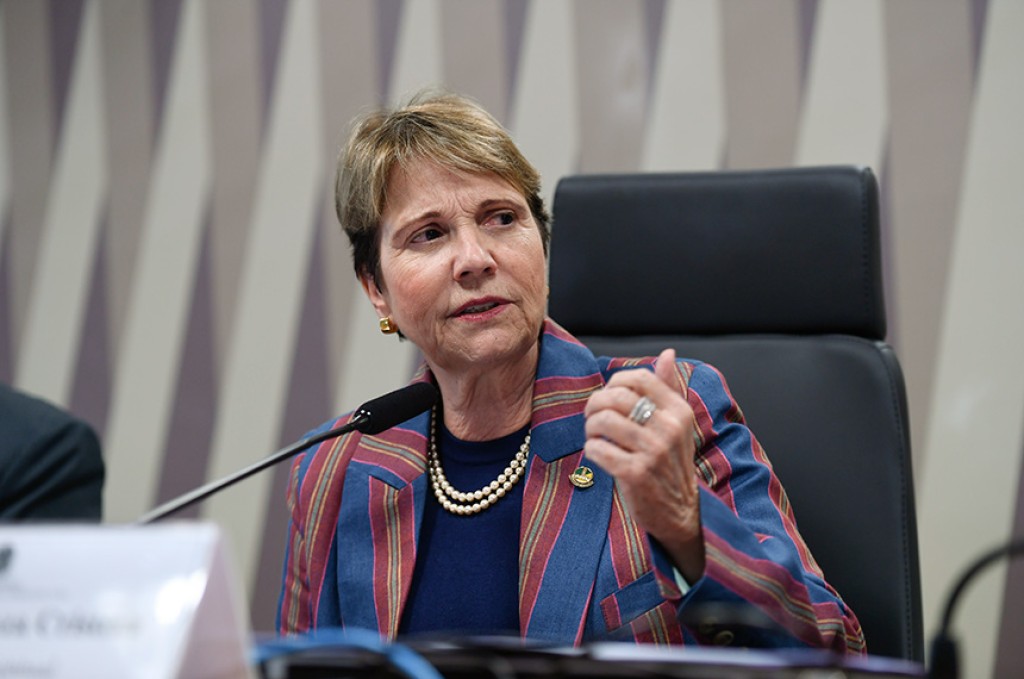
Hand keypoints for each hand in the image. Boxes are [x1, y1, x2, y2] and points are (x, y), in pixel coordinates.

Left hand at [583, 348, 704, 581]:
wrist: (680, 512)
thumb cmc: (671, 463)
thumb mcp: (677, 424)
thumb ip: (669, 388)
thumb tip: (668, 353)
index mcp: (679, 411)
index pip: (639, 378)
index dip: (614, 383)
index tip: (609, 397)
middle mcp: (669, 428)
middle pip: (615, 397)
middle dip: (595, 405)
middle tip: (593, 418)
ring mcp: (653, 452)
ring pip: (602, 421)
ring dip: (590, 428)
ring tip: (596, 436)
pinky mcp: (635, 474)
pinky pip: (597, 449)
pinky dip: (592, 450)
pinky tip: (600, 455)